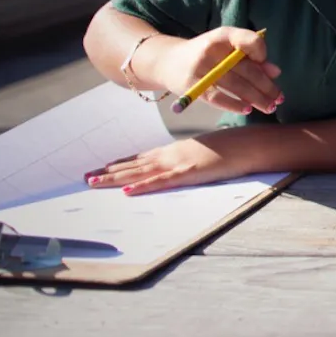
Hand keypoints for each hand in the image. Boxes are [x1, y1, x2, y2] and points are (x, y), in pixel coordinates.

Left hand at [85, 134, 251, 194]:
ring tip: (94, 182)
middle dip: (110, 171)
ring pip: (141, 173)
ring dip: (116, 178)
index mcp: (175, 151)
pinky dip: (144, 187)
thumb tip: (184, 164)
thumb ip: (191, 157)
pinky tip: (128, 191)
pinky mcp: (189, 173)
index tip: (102, 167)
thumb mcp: (206, 151)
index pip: (142, 158)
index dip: (121, 163)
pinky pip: (162, 182)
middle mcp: (171, 155)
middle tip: (86, 177)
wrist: (249, 144)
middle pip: (135, 165)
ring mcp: (178, 164)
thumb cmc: (232, 147)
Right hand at [139, 27, 281, 115]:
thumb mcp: (226, 50)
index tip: (272, 70)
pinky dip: (234, 104)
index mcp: (223, 35)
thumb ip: (251, 58)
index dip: (262, 54)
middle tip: (279, 98)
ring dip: (256, 98)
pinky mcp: (192, 84)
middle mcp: (212, 49)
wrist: (167, 61)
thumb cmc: (206, 55)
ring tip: (270, 107)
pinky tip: (247, 109)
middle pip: (246, 69)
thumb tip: (276, 72)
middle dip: (266, 86)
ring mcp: (201, 67)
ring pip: (236, 85)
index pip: (248, 40)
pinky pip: (217, 97)